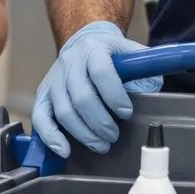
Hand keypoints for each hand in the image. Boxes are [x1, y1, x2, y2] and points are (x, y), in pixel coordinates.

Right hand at [30, 21, 161, 157]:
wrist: (85, 43)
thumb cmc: (111, 54)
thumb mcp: (130, 53)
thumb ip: (144, 69)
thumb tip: (153, 87)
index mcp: (94, 49)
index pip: (101, 72)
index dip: (114, 95)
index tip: (126, 113)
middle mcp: (70, 62)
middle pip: (81, 96)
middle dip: (100, 122)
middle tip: (114, 136)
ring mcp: (54, 78)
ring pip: (63, 111)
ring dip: (83, 133)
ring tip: (101, 145)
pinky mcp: (43, 94)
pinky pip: (41, 117)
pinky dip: (51, 137)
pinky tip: (65, 150)